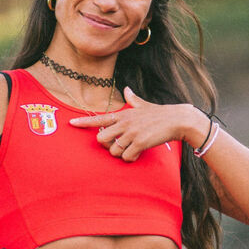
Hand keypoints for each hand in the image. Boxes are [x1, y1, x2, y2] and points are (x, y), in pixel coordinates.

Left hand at [69, 87, 207, 161]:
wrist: (177, 120)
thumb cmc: (161, 114)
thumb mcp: (144, 105)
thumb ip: (133, 99)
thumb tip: (127, 89)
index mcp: (123, 114)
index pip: (99, 118)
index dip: (84, 122)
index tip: (71, 123)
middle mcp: (124, 123)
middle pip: (101, 139)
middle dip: (108, 146)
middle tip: (119, 145)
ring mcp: (131, 132)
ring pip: (113, 150)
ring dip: (121, 154)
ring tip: (131, 150)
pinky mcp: (139, 142)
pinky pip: (126, 156)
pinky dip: (130, 159)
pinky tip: (137, 155)